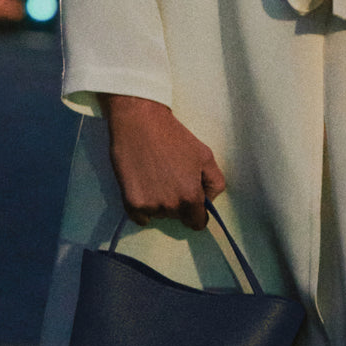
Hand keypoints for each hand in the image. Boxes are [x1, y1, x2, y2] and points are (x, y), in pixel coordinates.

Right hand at [99, 95, 225, 231]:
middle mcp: (170, 206)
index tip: (191, 201)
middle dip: (177, 204)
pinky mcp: (130, 203)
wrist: (139, 122)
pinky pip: (140, 217)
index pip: (197, 223)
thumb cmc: (174, 136)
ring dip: (159, 203)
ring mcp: (149, 206)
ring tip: (155, 176)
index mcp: (191, 197)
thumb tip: (209, 200)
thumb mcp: (205, 155)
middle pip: (177, 217)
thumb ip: (214, 182)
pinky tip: (143, 185)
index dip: (196, 213)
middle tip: (170, 178)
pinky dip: (142, 207)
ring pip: (159, 215)